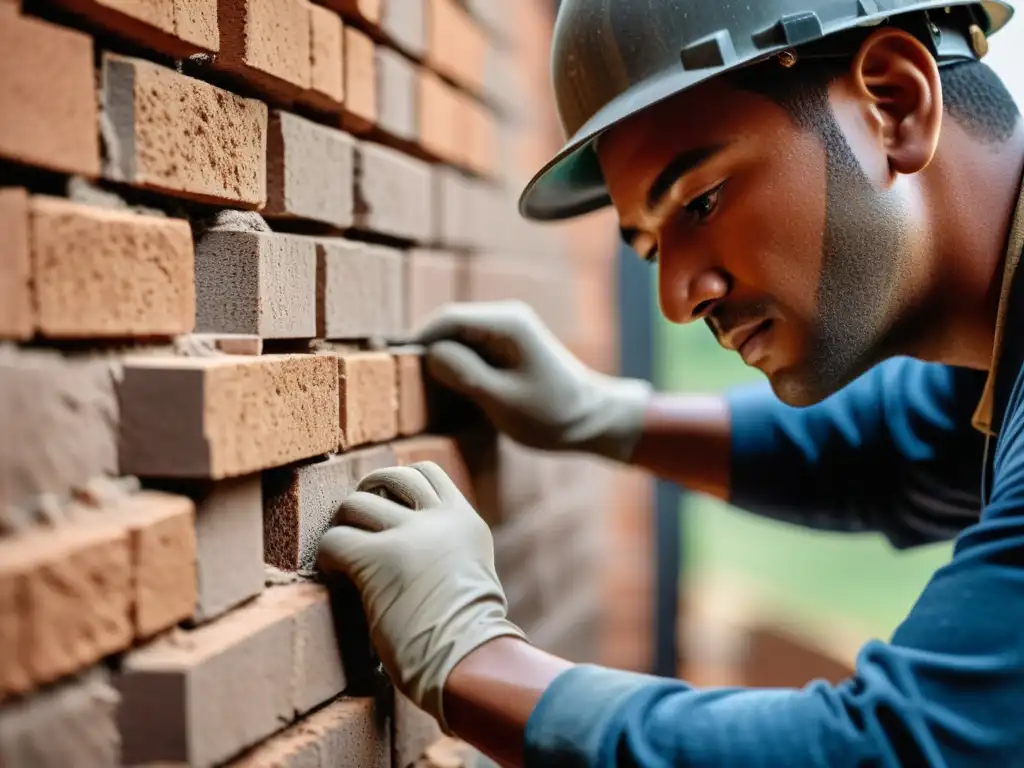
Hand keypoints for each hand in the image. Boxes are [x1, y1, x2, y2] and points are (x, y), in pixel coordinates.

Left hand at [316, 462, 525, 730]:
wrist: (469, 659)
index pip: (427, 471)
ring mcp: (408, 536)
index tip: (386, 501)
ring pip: (357, 503)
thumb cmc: (470, 635)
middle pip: (391, 476)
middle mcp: (438, 519)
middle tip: (356, 519)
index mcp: (464, 520)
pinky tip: (334, 574)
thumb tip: (415, 546)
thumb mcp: (472, 572)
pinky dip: (327, 554)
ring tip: (343, 551)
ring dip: (344, 523)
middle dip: (368, 491)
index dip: (399, 480)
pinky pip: (335, 540)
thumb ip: (449, 547)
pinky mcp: (377, 560)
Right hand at [414, 301, 651, 461]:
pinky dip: (456, 367)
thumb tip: (430, 355)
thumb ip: (466, 375)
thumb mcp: (504, 400)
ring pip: (457, 339)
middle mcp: (505, 318)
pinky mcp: (507, 347)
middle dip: (427, 352)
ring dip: (441, 361)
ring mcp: (507, 331)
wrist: (592, 419)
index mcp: (507, 324)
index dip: (417, 340)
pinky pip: (470, 349)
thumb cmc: (553, 414)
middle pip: (449, 326)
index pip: (447, 319)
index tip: (394, 367)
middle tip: (406, 387)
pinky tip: (449, 391)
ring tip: (424, 391)